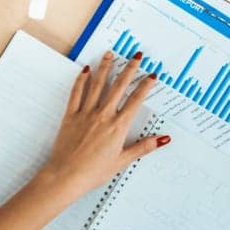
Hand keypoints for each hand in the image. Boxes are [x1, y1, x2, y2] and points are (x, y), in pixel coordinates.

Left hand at [39, 51, 164, 197]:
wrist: (66, 176)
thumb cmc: (93, 171)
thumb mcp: (123, 160)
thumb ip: (144, 147)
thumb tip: (163, 139)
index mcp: (118, 126)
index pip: (136, 100)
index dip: (145, 86)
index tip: (152, 76)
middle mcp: (103, 116)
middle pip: (119, 87)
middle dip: (129, 70)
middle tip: (136, 57)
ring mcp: (85, 114)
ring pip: (97, 85)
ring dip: (105, 68)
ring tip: (110, 54)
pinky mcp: (70, 116)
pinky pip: (76, 94)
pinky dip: (81, 81)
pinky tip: (85, 70)